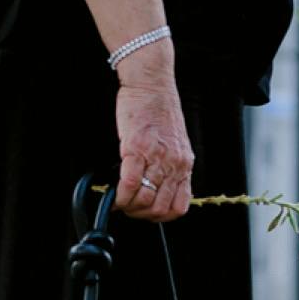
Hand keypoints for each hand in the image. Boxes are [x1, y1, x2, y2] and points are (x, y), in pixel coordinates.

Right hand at [111, 54, 193, 224]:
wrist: (152, 84)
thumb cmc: (159, 109)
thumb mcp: (174, 142)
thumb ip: (168, 165)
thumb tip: (154, 186)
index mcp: (184, 164)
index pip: (178, 207)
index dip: (159, 216)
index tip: (145, 211)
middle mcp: (174, 164)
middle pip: (158, 208)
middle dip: (139, 214)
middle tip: (127, 207)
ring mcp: (156, 157)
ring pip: (143, 200)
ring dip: (127, 206)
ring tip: (119, 201)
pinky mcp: (136, 148)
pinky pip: (129, 183)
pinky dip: (119, 195)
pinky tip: (113, 194)